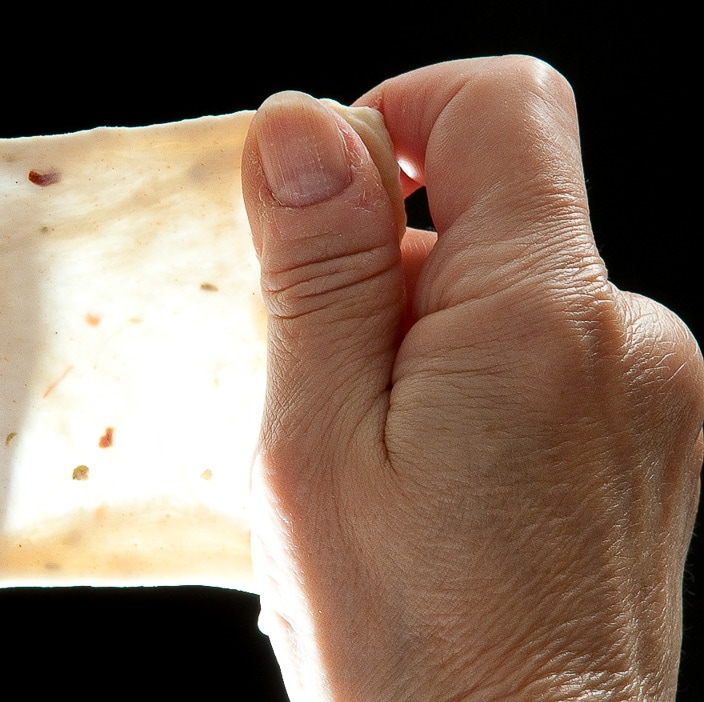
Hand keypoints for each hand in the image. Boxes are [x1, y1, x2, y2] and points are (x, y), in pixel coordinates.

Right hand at [242, 57, 703, 698]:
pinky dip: (457, 385)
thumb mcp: (316, 440)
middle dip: (381, 264)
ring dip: (411, 339)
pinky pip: (534, 356)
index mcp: (542, 316)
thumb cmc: (403, 644)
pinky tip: (420, 486)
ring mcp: (647, 394)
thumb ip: (321, 269)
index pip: (499, 101)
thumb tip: (303, 121)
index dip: (394, 114)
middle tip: (320, 390)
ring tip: (370, 462)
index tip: (322, 208)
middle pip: (489, 204)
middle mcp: (628, 335)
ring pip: (500, 289)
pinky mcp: (640, 442)